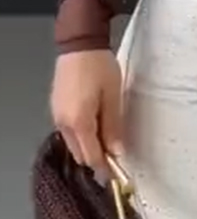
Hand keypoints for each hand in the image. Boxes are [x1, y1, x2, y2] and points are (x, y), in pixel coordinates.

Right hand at [50, 49, 122, 171]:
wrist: (79, 43)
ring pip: (74, 145)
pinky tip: (95, 126)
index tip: (118, 175)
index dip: (106, 168)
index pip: (92, 157)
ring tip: (107, 138)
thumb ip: (114, 127)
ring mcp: (57, 116)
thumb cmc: (99, 67)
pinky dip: (82, 136)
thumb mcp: (113, 98)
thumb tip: (117, 152)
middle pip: (80, 154)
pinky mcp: (56, 108)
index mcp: (79, 122)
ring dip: (89, 147)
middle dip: (97, 158)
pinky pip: (69, 132)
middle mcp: (64, 123)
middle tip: (116, 154)